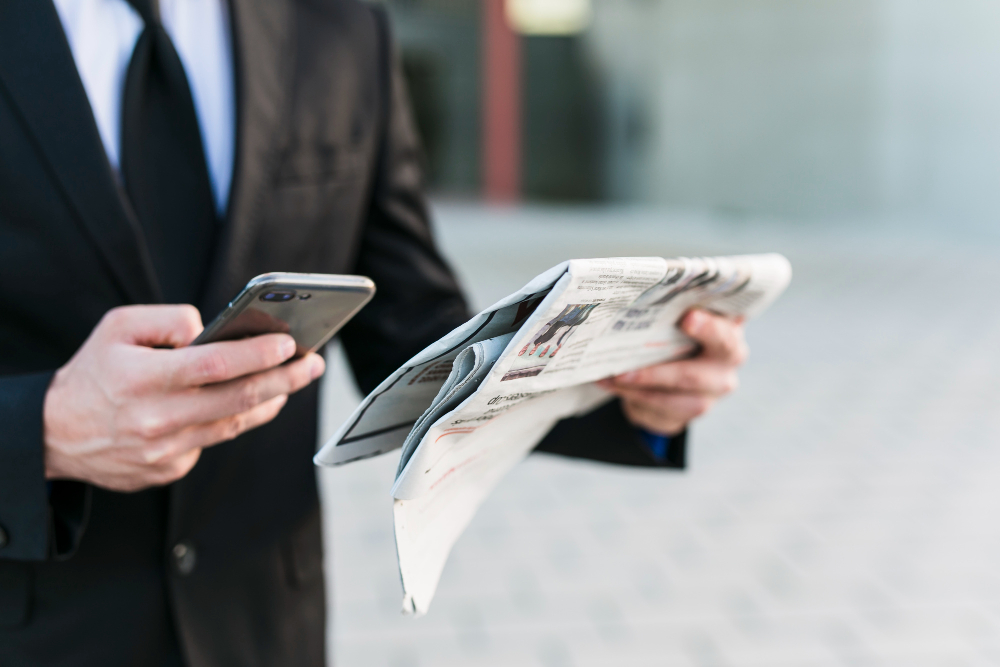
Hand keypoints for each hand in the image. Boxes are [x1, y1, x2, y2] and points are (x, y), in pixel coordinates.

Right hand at [43, 305, 325, 491]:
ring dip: (270, 401)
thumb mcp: (118, 328)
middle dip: (286, 379)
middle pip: (240, 399)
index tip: (291, 344)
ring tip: (292, 379)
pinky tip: (248, 404)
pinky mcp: (169, 470)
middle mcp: (159, 417)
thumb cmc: (94, 372)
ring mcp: (166, 450)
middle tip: (313, 363)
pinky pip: (212, 441)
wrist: (55, 434)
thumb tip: (210, 328)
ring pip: (234, 424)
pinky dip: (232, 421)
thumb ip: (168, 319)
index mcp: (145, 377)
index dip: (259, 354)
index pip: (216, 364)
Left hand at [597, 309, 746, 435]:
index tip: (687, 318)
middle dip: (658, 374)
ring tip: (612, 377)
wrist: (680, 371)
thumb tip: (644, 289)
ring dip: (639, 389)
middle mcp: (725, 370)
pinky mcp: (687, 414)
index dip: (708, 328)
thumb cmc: (680, 333)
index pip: (724, 335)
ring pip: (674, 401)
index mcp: (728, 337)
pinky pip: (659, 411)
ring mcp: (709, 396)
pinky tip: (610, 384)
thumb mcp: (682, 317)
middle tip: (625, 370)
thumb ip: (675, 308)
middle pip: (694, 377)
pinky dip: (632, 397)